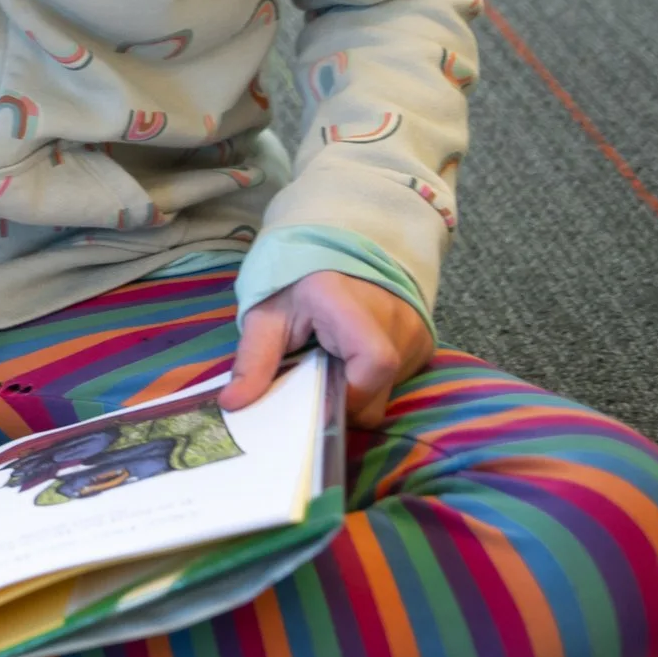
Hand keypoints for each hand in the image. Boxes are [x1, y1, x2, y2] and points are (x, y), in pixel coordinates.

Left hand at [221, 270, 431, 427]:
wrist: (336, 251)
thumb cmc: (297, 283)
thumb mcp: (266, 316)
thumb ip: (252, 360)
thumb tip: (233, 405)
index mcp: (351, 305)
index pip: (374, 362)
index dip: (346, 394)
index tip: (313, 397)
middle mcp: (395, 318)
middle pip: (377, 391)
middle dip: (340, 401)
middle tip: (312, 382)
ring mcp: (416, 332)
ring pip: (387, 393)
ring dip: (354, 393)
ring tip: (329, 365)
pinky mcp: (424, 346)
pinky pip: (397, 384)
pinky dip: (370, 385)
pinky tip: (348, 362)